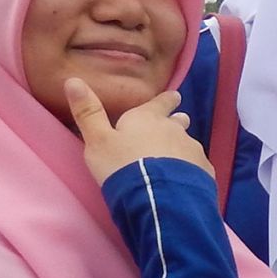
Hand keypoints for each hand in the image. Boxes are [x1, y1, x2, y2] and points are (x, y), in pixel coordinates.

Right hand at [65, 78, 209, 185]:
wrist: (157, 197)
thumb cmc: (121, 166)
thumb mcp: (97, 141)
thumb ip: (88, 113)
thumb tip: (73, 80)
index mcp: (149, 118)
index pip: (161, 102)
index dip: (166, 100)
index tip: (174, 96)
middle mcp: (175, 130)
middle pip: (179, 122)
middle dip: (177, 122)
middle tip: (179, 122)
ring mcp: (192, 150)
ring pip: (188, 145)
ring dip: (182, 150)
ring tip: (174, 161)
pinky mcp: (204, 172)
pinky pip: (198, 168)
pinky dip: (191, 171)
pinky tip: (184, 182)